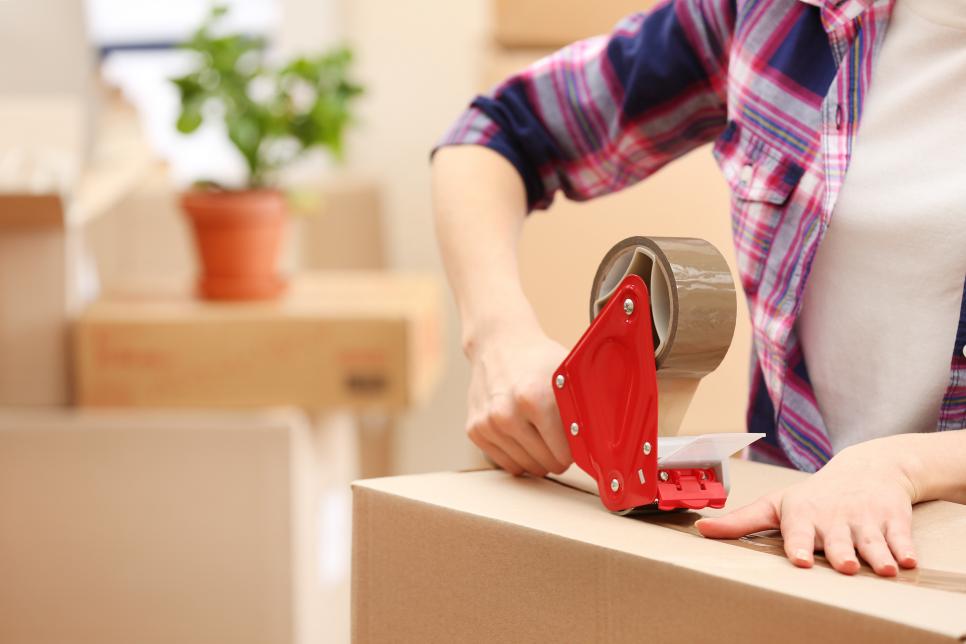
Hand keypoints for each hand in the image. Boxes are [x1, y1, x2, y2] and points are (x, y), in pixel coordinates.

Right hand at [465, 329, 572, 476]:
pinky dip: (518, 454)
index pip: (565, 454)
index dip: (575, 449)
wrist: (499, 343)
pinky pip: (507, 463)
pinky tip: (523, 433)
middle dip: (558, 454)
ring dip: (539, 456)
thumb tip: (609, 436)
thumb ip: (586, 404)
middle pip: (547, 463)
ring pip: (527, 467)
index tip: (576, 440)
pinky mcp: (475, 430)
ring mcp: (488, 424)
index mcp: (534, 399)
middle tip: (559, 434)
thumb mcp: (568, 374)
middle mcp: (507, 414)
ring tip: (541, 432)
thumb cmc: (536, 358)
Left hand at [696, 440, 919, 575]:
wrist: (867, 467)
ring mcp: (864, 519)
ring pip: (870, 541)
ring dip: (877, 555)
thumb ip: (741, 521)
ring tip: (884, 568)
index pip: (798, 531)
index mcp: (804, 515)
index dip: (798, 544)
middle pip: (838, 541)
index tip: (798, 559)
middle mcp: (834, 518)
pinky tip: (908, 560)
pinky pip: (901, 537)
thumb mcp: (776, 504)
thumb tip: (700, 530)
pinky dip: (905, 548)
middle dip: (842, 553)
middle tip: (844, 565)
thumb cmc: (814, 496)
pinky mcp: (894, 520)